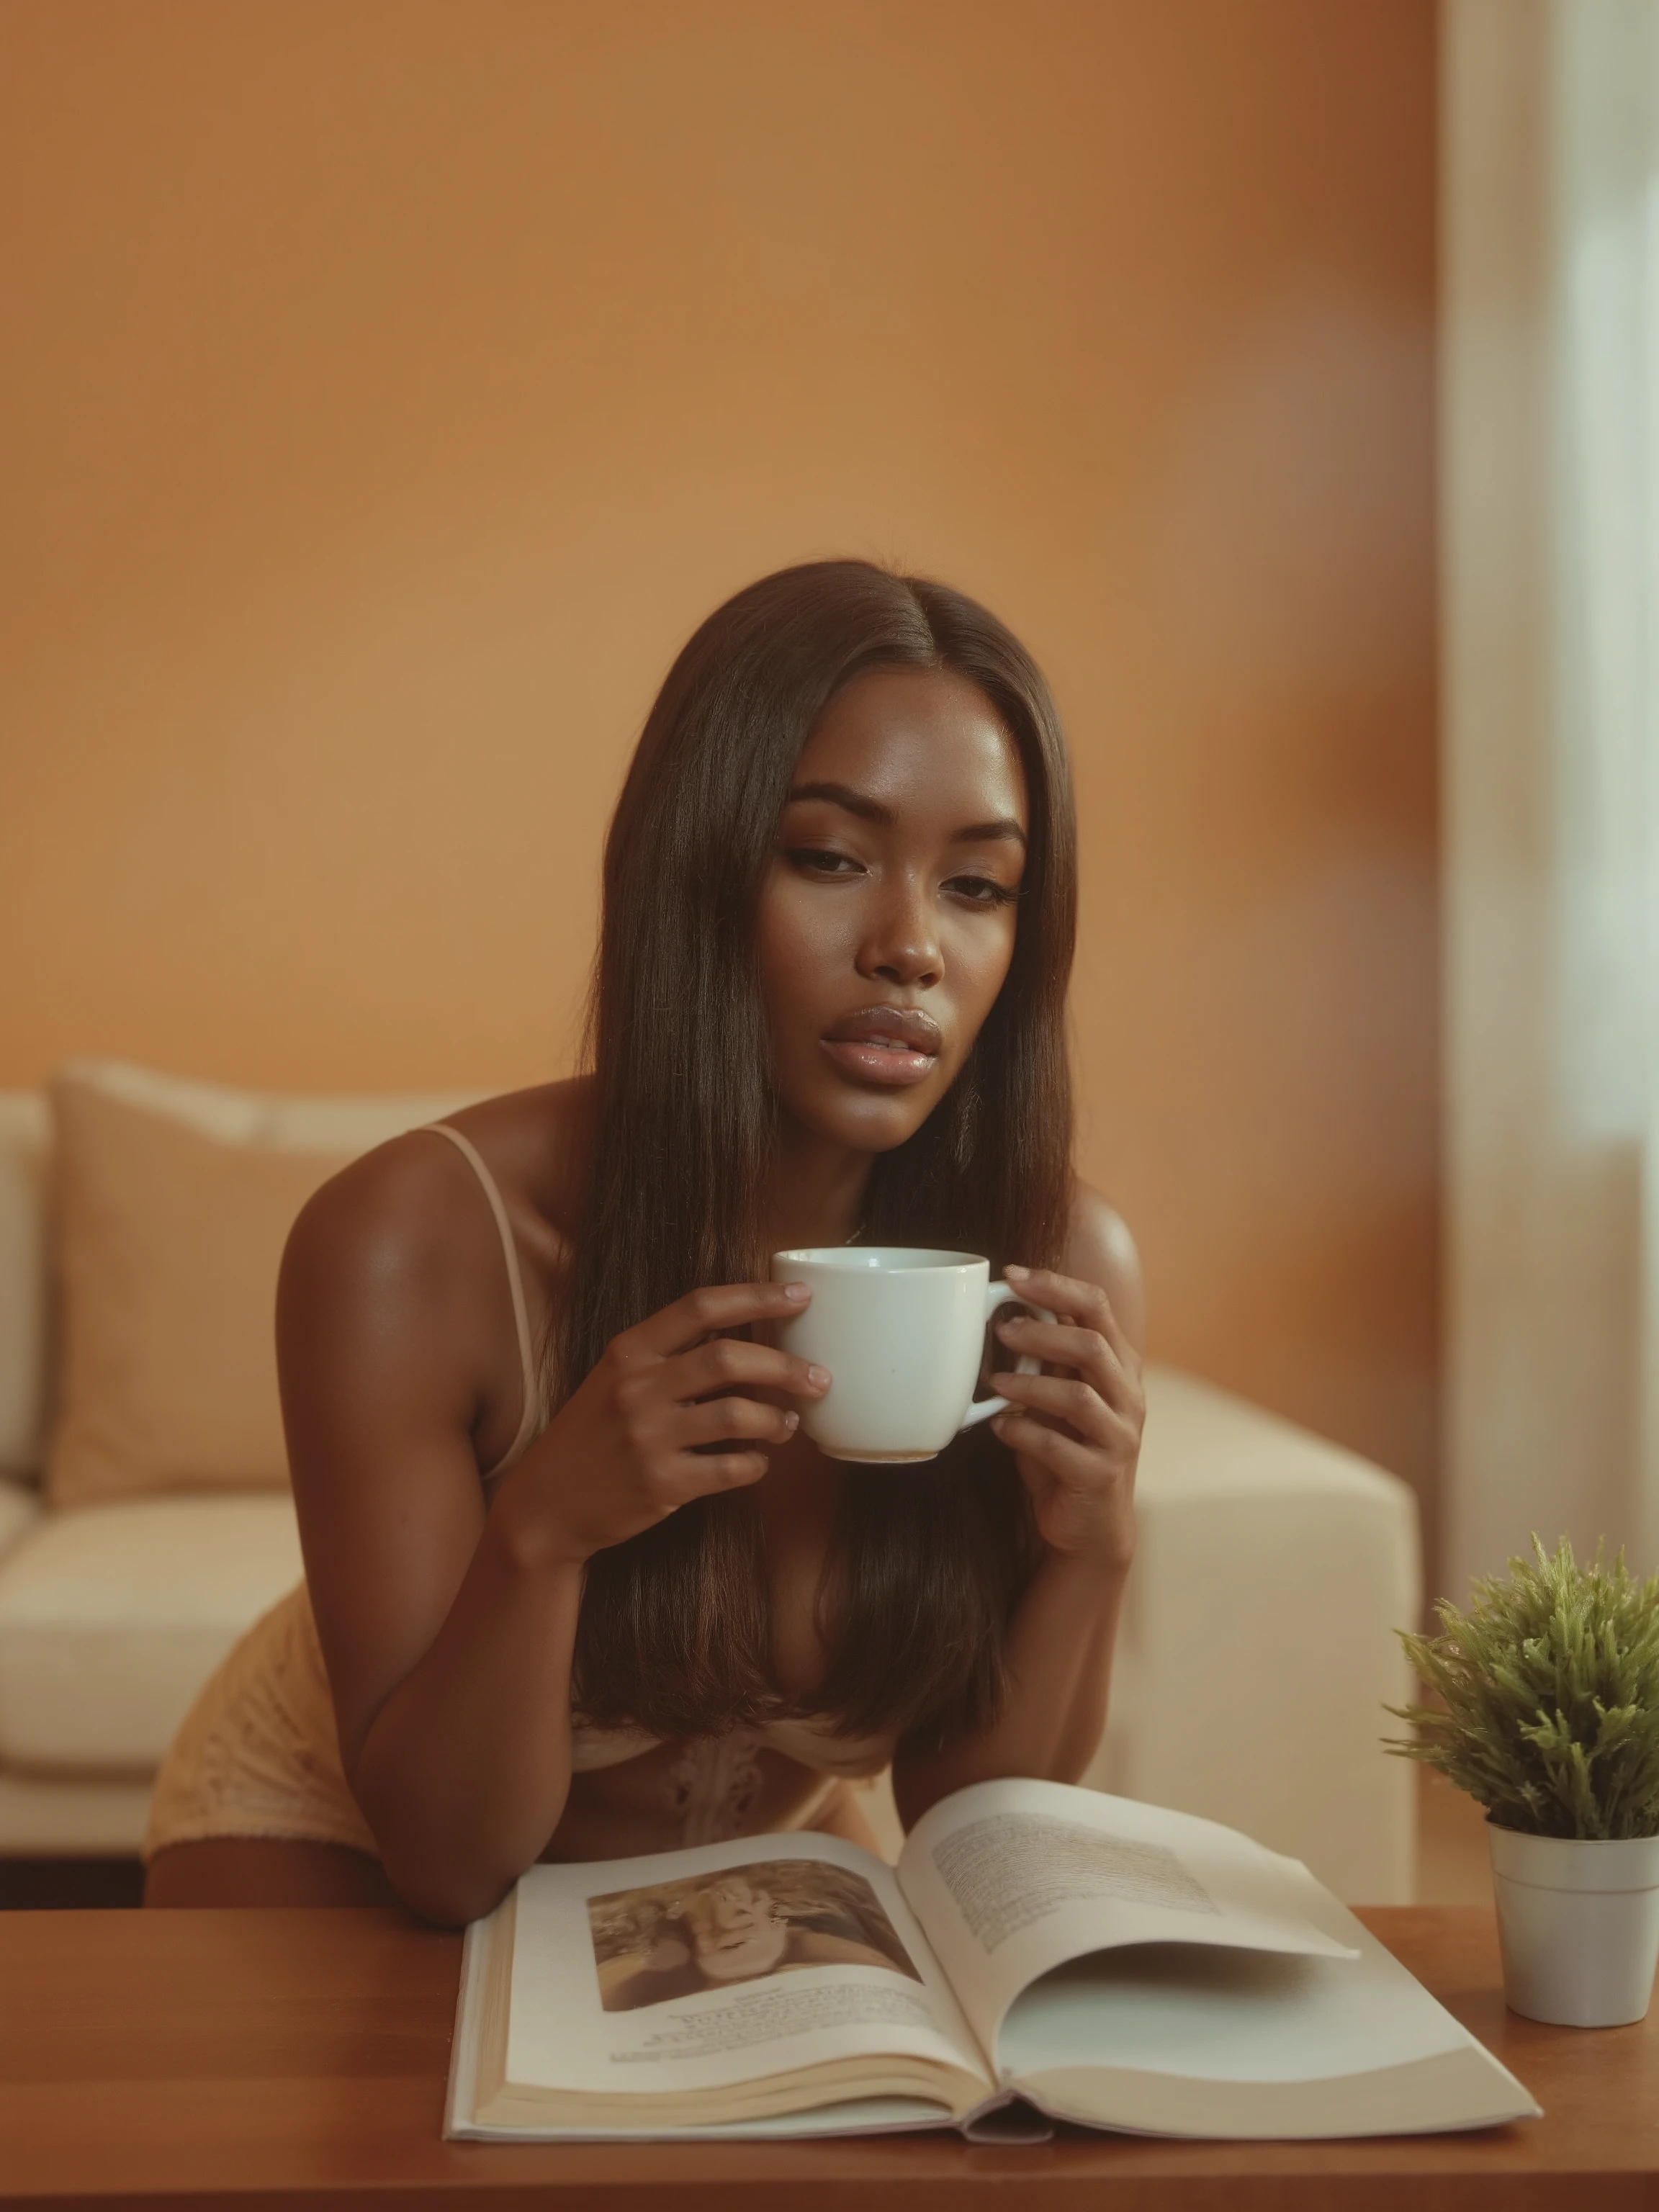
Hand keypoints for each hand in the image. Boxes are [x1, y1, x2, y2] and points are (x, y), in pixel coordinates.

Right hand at [504, 1283, 827, 1564]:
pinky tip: (758, 1461)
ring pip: (737, 1415)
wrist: (545, 1505)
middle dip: (784, 1365)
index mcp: (628, 1352)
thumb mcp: (613, 1381)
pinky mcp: (662, 1485)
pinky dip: (755, 1464)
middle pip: (728, 1359)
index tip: (800, 1295)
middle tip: (818, 1376)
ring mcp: (649, 1438)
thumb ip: (667, 1358)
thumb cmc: (590, 1437)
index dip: (757, 1297)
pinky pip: (730, 1469)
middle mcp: (638, 1389)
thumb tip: (744, 1340)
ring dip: (777, 1419)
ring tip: (789, 1423)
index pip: (700, 1307)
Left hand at [988, 1263, 1141, 1570]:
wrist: (1089, 1527)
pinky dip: (1022, 1432)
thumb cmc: (1067, 1451)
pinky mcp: (1099, 1476)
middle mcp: (1127, 1398)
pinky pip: (1058, 1446)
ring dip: (1030, 1385)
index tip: (1013, 1275)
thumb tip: (1003, 1313)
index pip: (1098, 1308)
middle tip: (1001, 1329)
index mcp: (1119, 1368)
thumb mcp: (1058, 1399)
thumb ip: (1046, 1362)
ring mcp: (1118, 1438)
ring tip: (993, 1384)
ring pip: (1079, 1397)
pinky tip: (999, 1427)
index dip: (1056, 1286)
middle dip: (1042, 1331)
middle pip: (1092, 1346)